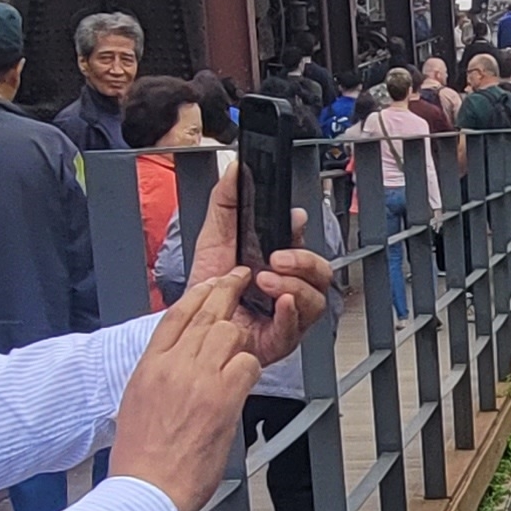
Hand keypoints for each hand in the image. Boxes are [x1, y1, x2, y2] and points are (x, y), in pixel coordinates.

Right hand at [106, 271, 264, 510]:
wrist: (145, 489)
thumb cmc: (141, 460)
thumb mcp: (136, 405)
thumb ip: (159, 379)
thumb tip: (179, 370)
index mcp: (147, 367)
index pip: (174, 315)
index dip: (197, 294)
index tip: (210, 284)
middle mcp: (172, 366)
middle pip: (206, 315)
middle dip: (227, 294)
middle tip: (240, 281)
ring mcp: (198, 379)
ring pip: (229, 334)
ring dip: (240, 340)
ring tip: (242, 346)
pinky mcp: (222, 398)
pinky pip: (248, 364)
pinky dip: (251, 369)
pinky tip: (246, 380)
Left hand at [181, 167, 331, 364]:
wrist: (189, 324)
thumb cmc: (207, 286)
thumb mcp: (215, 235)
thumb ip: (227, 200)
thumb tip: (237, 170)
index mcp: (280, 262)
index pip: (304, 243)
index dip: (301, 232)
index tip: (292, 219)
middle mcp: (289, 287)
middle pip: (321, 272)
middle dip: (304, 261)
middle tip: (277, 257)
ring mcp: (288, 315)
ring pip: (316, 300)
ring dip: (295, 286)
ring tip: (267, 280)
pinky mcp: (280, 339)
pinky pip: (297, 328)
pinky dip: (291, 313)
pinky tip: (280, 302)